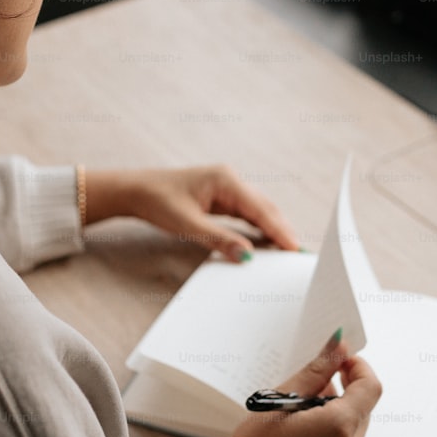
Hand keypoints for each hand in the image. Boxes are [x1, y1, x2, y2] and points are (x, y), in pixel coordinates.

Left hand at [83, 165, 298, 261]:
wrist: (136, 191)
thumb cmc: (157, 200)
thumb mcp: (187, 224)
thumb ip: (218, 239)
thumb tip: (247, 255)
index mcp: (226, 180)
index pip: (261, 209)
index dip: (280, 230)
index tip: (296, 249)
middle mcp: (231, 181)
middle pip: (265, 209)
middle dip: (283, 231)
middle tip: (300, 256)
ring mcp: (227, 189)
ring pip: (258, 211)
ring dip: (273, 231)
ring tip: (289, 253)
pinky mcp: (221, 199)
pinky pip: (247, 215)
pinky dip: (259, 229)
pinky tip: (267, 243)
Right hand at [230, 334, 381, 436]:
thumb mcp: (285, 397)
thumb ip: (317, 370)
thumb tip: (338, 345)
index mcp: (340, 426)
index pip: (370, 386)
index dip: (357, 366)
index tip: (338, 358)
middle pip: (363, 402)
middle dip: (344, 384)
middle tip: (316, 377)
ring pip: (354, 418)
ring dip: (337, 403)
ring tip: (302, 401)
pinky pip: (346, 435)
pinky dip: (333, 421)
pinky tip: (305, 419)